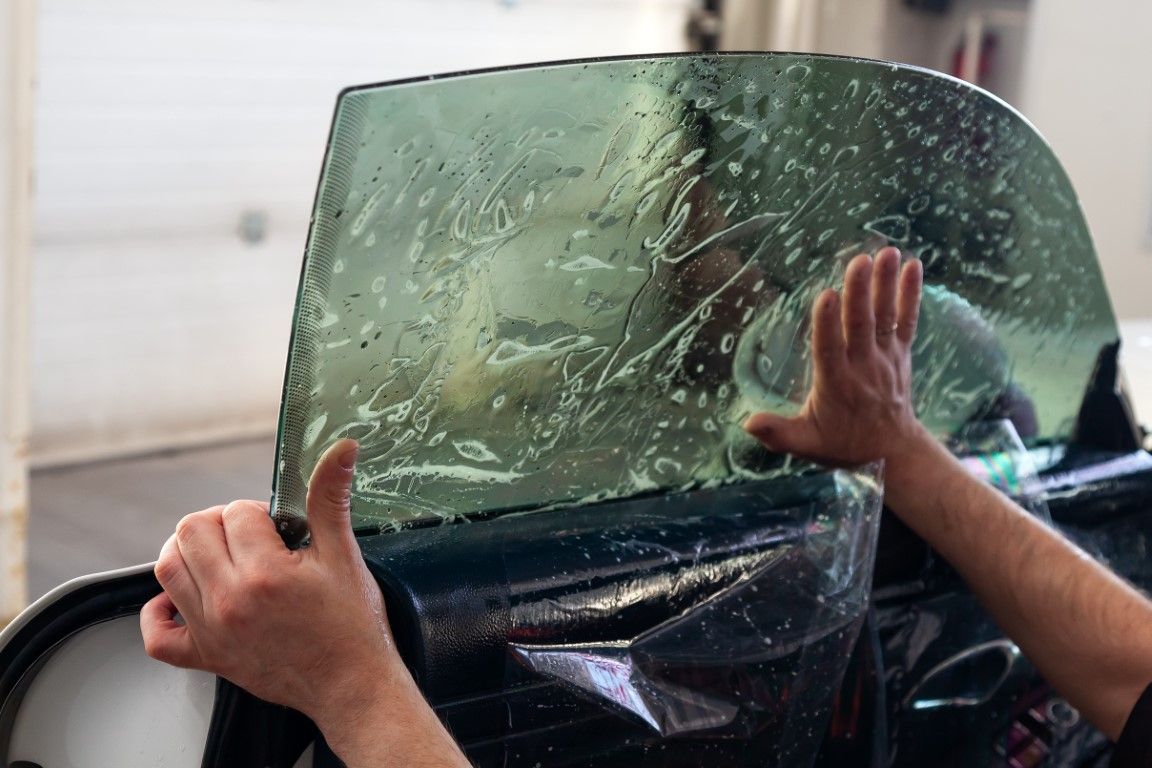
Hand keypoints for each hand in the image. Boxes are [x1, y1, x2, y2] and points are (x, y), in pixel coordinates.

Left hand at [141, 440, 468, 765]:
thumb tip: (340, 449)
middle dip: (219, 523)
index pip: (236, 512)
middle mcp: (230, 601)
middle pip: (189, 532)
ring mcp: (213, 631)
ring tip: (223, 556)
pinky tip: (184, 598)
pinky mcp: (207, 657)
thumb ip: (331, 497)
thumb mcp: (344, 554)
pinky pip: (157, 635)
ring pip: (167, 570)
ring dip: (190, 553)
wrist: (352, 684)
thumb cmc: (353, 624)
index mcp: (265, 573)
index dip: (259, 512)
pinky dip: (160, 611)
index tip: (278, 528)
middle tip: (250, 537)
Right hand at [743, 247, 924, 465]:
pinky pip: (907, 320)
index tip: (825, 296)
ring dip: (886, 284)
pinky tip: (914, 266)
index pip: (830, 350)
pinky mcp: (901, 352)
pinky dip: (911, 294)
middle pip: (861, 325)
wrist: (893, 451)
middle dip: (860, 292)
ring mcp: (885, 358)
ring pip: (885, 317)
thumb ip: (777, 433)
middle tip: (859, 261)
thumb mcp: (805, 444)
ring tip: (888, 252)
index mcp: (836, 385)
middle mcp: (863, 367)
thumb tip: (747, 423)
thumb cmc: (842, 443)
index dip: (827, 323)